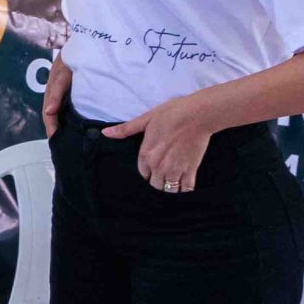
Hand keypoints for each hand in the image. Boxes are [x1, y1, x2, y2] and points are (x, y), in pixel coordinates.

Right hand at [42, 56, 71, 138]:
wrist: (83, 47)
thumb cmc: (69, 60)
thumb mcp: (62, 75)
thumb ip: (56, 93)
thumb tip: (49, 112)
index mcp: (51, 93)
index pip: (49, 116)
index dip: (52, 129)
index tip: (57, 142)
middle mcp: (55, 95)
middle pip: (53, 116)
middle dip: (56, 131)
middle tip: (63, 145)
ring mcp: (62, 93)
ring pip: (60, 113)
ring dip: (62, 125)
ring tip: (69, 138)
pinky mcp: (71, 92)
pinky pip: (68, 107)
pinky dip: (69, 117)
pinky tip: (76, 123)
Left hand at [102, 94, 217, 192]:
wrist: (197, 114)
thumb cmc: (172, 113)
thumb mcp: (145, 119)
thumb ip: (125, 129)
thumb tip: (105, 132)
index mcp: (146, 155)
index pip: (142, 174)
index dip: (147, 171)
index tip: (153, 167)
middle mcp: (158, 166)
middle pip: (154, 184)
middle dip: (158, 181)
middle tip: (164, 174)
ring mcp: (174, 170)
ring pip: (168, 189)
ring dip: (170, 186)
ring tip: (173, 179)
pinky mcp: (190, 170)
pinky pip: (186, 189)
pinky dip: (185, 189)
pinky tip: (185, 184)